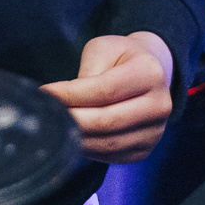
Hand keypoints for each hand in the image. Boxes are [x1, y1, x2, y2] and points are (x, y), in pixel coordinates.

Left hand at [42, 32, 175, 162]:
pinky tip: (72, 137)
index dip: (71, 94)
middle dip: (71, 119)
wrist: (149, 74)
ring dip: (76, 137)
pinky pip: (111, 155)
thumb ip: (86, 74)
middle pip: (107, 121)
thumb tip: (63, 101)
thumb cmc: (121, 58)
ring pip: (107, 143)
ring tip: (55, 126)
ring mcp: (155, 132)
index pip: (105, 90)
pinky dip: (87, 149)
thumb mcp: (102, 49)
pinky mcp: (145, 150)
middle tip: (45, 114)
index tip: (44, 93)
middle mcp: (160, 105)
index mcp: (150, 73)